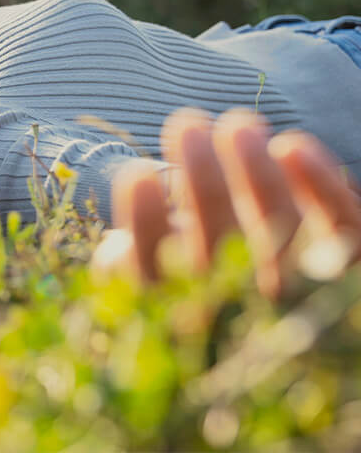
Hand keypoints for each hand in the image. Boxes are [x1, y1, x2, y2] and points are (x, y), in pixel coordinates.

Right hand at [94, 107, 360, 298]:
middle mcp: (237, 300)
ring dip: (254, 169)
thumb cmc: (201, 294)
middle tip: (186, 125)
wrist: (285, 330)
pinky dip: (323, 185)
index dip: (145, 221)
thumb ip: (132, 270)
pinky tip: (292, 145)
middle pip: (221, 239)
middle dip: (202, 177)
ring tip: (235, 124)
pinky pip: (344, 227)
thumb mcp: (154, 291)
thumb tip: (115, 250)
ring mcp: (298, 280)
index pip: (155, 271)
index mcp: (179, 304)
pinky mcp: (347, 261)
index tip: (137, 174)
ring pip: (279, 225)